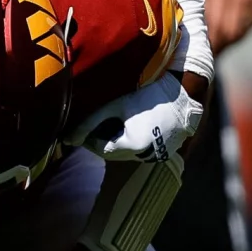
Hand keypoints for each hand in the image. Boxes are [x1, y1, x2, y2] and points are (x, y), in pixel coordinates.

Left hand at [65, 74, 201, 161]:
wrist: (183, 95)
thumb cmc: (147, 97)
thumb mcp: (115, 107)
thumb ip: (90, 123)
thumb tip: (68, 139)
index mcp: (132, 146)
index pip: (101, 149)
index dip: (90, 140)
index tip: (83, 129)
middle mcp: (145, 156)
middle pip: (114, 154)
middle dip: (101, 142)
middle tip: (94, 128)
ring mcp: (157, 155)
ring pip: (127, 154)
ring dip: (116, 144)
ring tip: (111, 126)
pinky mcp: (166, 152)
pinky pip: (141, 152)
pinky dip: (131, 144)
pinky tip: (129, 128)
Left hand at [201, 0, 251, 53]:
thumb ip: (200, 3)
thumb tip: (194, 28)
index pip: (214, 24)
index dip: (208, 41)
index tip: (200, 51)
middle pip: (228, 32)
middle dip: (217, 45)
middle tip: (208, 54)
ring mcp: (251, 0)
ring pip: (239, 31)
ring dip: (228, 42)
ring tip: (217, 48)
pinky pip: (248, 24)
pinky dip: (238, 33)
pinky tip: (229, 37)